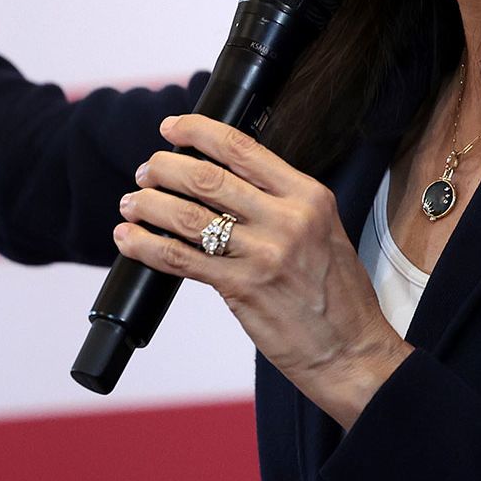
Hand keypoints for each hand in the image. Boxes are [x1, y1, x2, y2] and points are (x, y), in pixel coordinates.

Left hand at [116, 113, 410, 429]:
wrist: (351, 351)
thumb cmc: (338, 296)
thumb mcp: (323, 231)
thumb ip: (280, 204)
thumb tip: (224, 182)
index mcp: (309, 197)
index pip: (243, 148)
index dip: (198, 131)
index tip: (173, 128)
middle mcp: (287, 220)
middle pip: (207, 178)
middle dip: (165, 168)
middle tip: (147, 170)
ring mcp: (263, 255)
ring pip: (186, 216)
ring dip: (148, 204)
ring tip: (132, 203)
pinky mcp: (241, 288)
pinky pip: (179, 259)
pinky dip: (146, 246)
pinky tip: (129, 239)